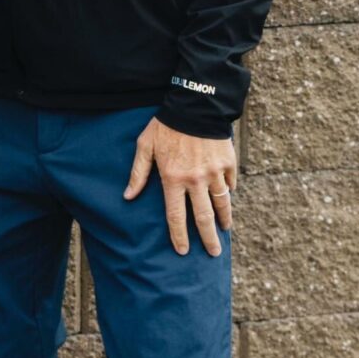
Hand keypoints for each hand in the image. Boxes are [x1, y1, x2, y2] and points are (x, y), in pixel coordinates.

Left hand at [124, 119, 237, 256]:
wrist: (195, 104)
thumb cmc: (165, 125)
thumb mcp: (146, 146)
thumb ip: (138, 173)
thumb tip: (128, 197)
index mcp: (173, 179)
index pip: (176, 216)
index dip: (179, 236)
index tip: (183, 251)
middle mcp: (196, 180)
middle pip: (203, 218)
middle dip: (209, 239)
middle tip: (214, 253)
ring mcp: (215, 172)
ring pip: (222, 204)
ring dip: (224, 220)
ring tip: (225, 230)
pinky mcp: (228, 162)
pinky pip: (230, 183)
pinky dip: (229, 192)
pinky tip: (228, 197)